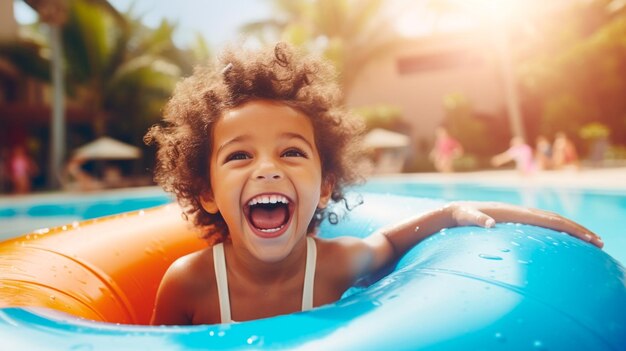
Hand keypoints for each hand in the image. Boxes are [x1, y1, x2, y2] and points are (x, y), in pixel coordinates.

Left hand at [444, 201, 602, 247]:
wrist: (455, 211)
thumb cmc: (460, 215)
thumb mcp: (466, 217)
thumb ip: (475, 219)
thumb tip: (488, 223)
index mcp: (515, 212)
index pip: (549, 220)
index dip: (570, 228)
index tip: (589, 239)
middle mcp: (521, 212)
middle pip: (557, 220)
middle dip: (579, 230)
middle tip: (600, 243)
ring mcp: (520, 216)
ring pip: (552, 222)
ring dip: (572, 231)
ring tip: (590, 243)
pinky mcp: (517, 222)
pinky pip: (543, 226)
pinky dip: (558, 232)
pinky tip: (564, 243)